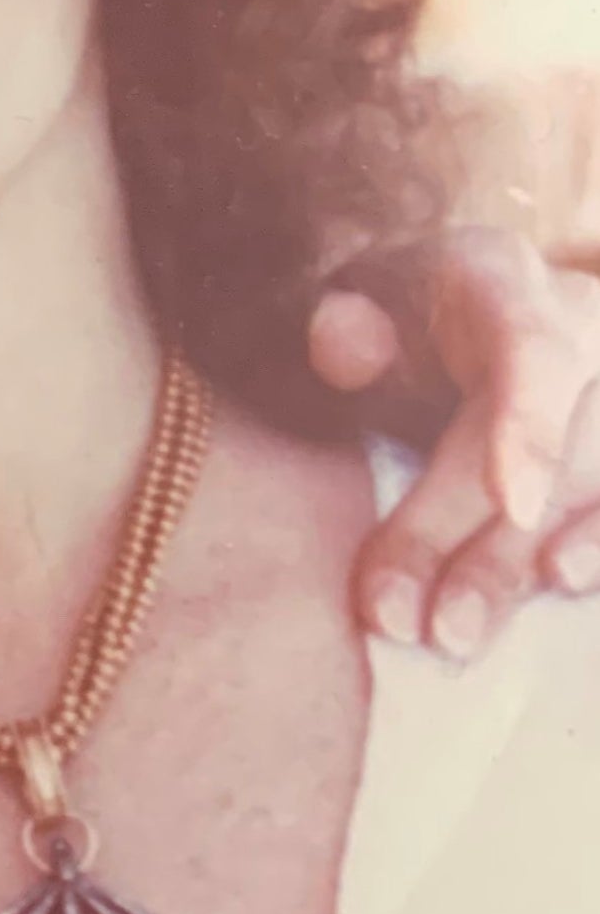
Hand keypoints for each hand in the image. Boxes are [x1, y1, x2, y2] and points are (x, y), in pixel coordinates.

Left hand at [316, 227, 599, 659]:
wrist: (467, 296)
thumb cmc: (405, 306)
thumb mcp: (362, 293)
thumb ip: (346, 323)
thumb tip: (339, 343)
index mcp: (503, 281)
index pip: (533, 353)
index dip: (529, 429)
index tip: (510, 503)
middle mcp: (582, 327)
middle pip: (559, 447)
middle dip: (486, 544)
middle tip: (413, 623)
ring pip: (595, 489)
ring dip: (526, 567)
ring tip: (457, 632)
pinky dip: (595, 548)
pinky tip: (560, 585)